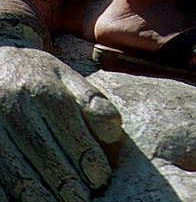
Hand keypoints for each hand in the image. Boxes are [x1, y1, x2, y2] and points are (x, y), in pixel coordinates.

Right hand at [0, 46, 121, 201]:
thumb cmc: (38, 76)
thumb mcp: (66, 76)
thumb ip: (92, 100)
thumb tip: (114, 131)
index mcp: (44, 90)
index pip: (71, 129)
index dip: (88, 156)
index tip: (100, 176)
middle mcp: (18, 108)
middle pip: (45, 154)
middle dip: (67, 182)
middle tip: (83, 197)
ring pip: (19, 172)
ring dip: (41, 195)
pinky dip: (12, 194)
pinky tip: (29, 201)